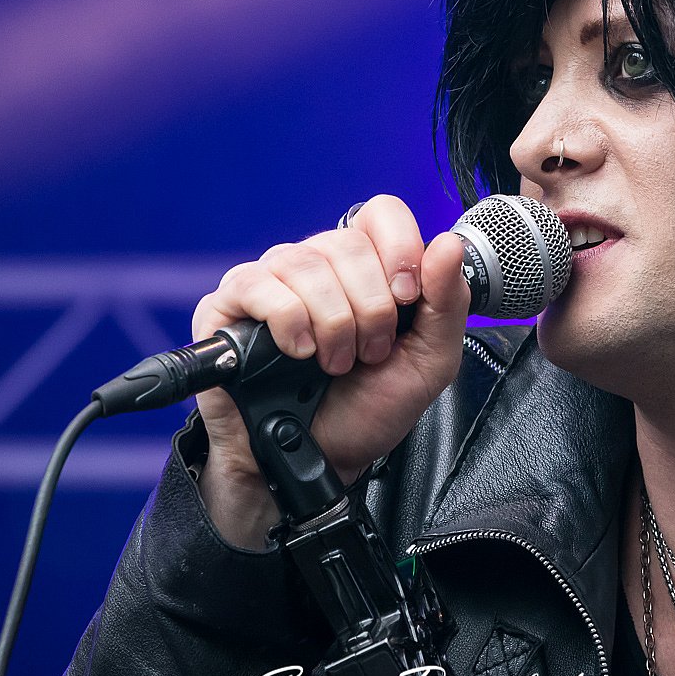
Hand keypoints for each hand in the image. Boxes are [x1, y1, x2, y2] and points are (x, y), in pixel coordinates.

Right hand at [191, 195, 469, 544]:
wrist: (321, 460)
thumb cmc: (367, 411)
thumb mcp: (428, 362)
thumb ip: (447, 302)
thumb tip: (447, 243)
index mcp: (364, 268)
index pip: (381, 214)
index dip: (399, 249)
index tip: (407, 298)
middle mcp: (316, 265)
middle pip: (347, 243)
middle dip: (370, 309)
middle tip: (368, 354)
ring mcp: (270, 280)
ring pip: (305, 264)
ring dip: (332, 324)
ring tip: (333, 364)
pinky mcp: (227, 305)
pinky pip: (258, 284)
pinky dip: (288, 320)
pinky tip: (297, 352)